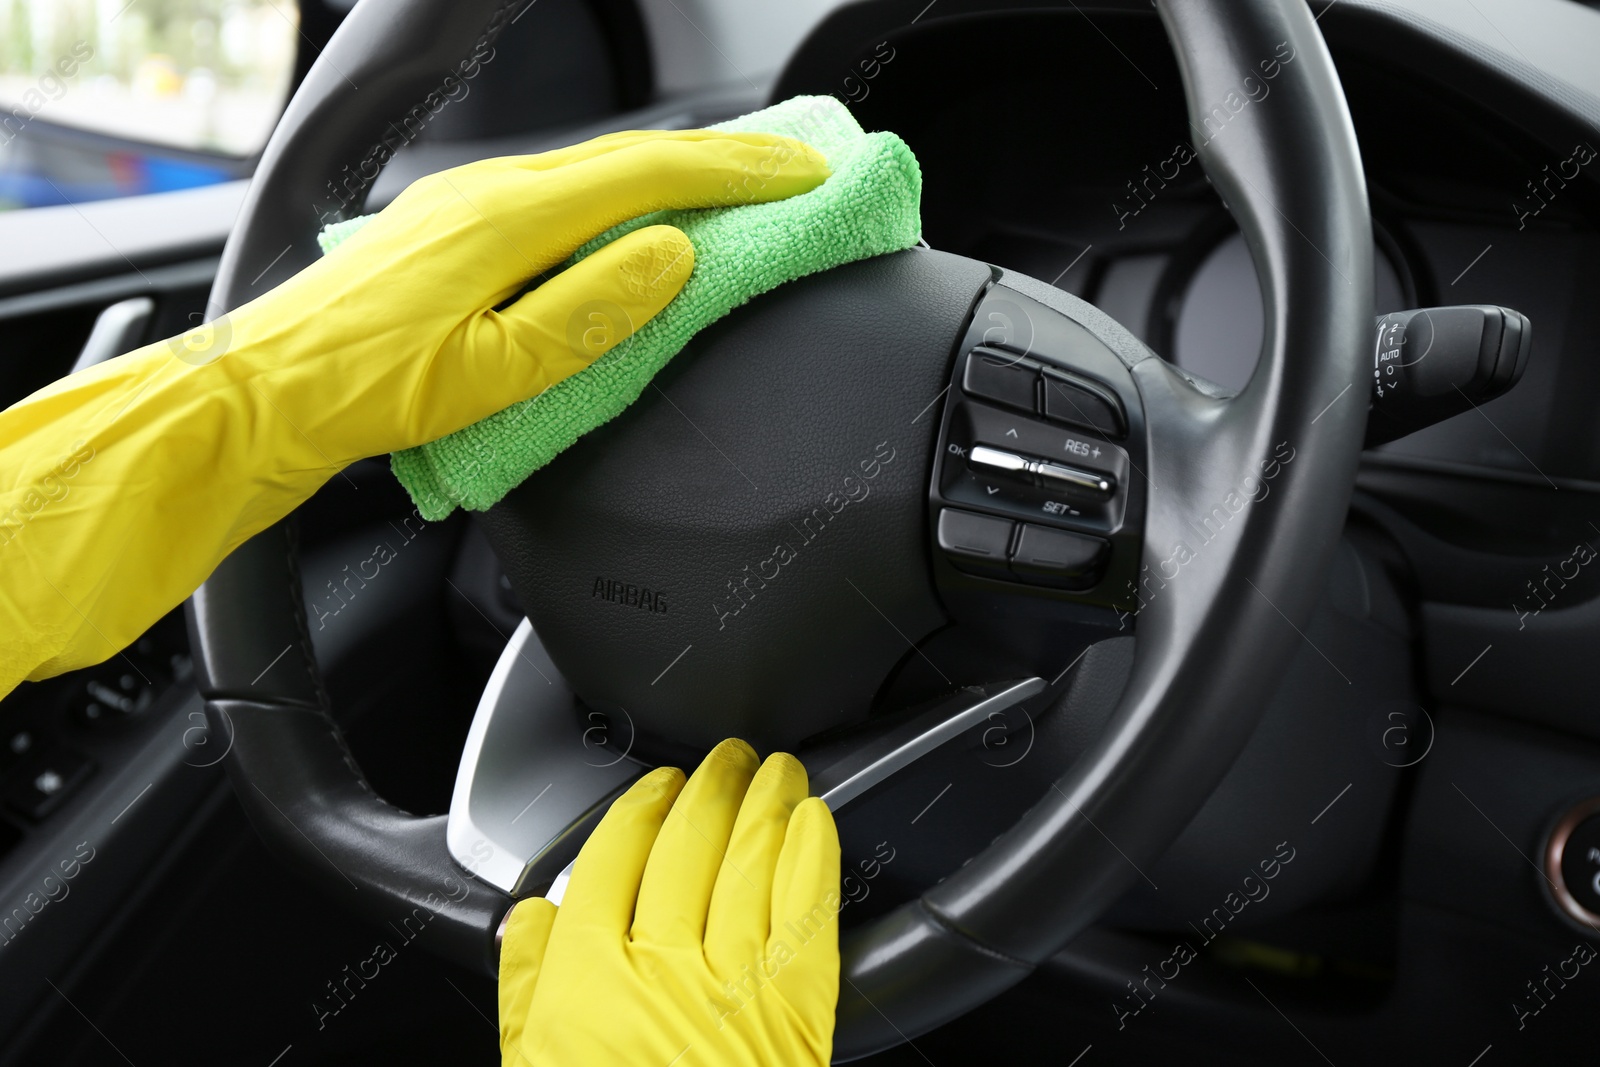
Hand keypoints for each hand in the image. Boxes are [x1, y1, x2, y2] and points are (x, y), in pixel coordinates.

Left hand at [225, 128, 831, 460]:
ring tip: (732, 190)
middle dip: (721, 160)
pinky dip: (618, 197)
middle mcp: (486, 192)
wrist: (264, 394)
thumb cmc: (369, 393)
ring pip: (592, 172)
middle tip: (791, 168)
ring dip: (671, 176)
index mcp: (508, 219)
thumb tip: (671, 255)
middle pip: (627, 158)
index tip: (802, 172)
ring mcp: (462, 204)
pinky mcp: (449, 229)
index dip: (737, 172)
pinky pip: (556, 194)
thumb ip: (591, 310)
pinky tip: (633, 220)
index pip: (650, 175)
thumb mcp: (497, 372)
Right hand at [499, 739, 841, 1065]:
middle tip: (722, 759)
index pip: (609, 860)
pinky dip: (813, 857)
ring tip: (772, 770)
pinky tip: (816, 821)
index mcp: (589, 981)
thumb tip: (530, 918)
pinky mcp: (799, 1009)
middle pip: (686, 846)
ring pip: (750, 862)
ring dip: (764, 804)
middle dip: (706, 790)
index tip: (653, 788)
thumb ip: (528, 990)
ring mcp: (737, 983)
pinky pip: (807, 911)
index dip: (634, 811)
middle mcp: (665, 966)